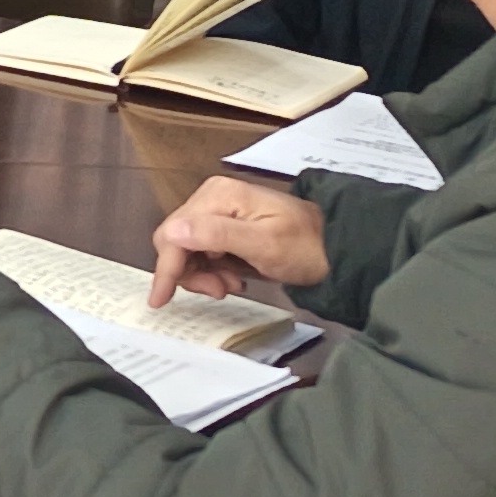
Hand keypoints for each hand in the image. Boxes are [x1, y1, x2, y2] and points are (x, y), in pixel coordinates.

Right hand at [147, 177, 326, 307]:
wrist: (335, 249)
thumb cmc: (305, 247)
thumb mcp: (263, 244)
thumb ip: (216, 235)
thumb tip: (173, 232)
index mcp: (218, 196)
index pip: (175, 234)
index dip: (166, 268)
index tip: (160, 299)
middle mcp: (212, 198)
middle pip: (175, 240)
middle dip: (189, 272)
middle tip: (218, 291)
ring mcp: (218, 211)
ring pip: (185, 249)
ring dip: (201, 274)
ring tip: (229, 286)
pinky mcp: (224, 225)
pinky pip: (200, 251)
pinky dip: (210, 270)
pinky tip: (231, 278)